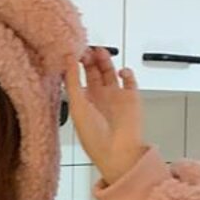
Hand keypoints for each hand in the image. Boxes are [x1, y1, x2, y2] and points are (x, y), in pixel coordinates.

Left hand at [63, 47, 147, 184]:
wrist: (118, 151)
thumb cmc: (94, 137)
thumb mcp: (77, 106)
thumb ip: (72, 82)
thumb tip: (68, 61)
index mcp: (83, 101)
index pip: (78, 77)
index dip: (75, 64)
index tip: (72, 52)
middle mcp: (98, 97)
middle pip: (94, 71)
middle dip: (90, 58)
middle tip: (86, 48)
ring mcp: (115, 96)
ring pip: (110, 71)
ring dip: (105, 60)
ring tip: (100, 51)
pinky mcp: (131, 97)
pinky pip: (129, 79)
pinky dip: (126, 72)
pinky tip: (121, 71)